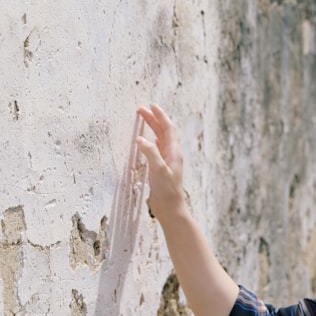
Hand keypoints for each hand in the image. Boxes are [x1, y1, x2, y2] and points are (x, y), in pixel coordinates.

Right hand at [136, 104, 187, 223]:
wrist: (171, 209)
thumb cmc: (167, 192)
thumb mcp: (158, 171)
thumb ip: (150, 154)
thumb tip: (140, 139)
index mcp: (174, 152)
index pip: (168, 128)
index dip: (160, 116)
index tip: (152, 106)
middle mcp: (172, 155)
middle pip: (164, 131)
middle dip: (154, 119)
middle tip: (141, 110)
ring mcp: (168, 161)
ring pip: (161, 139)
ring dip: (153, 128)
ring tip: (143, 120)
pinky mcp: (162, 168)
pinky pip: (158, 149)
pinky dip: (152, 141)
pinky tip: (149, 141)